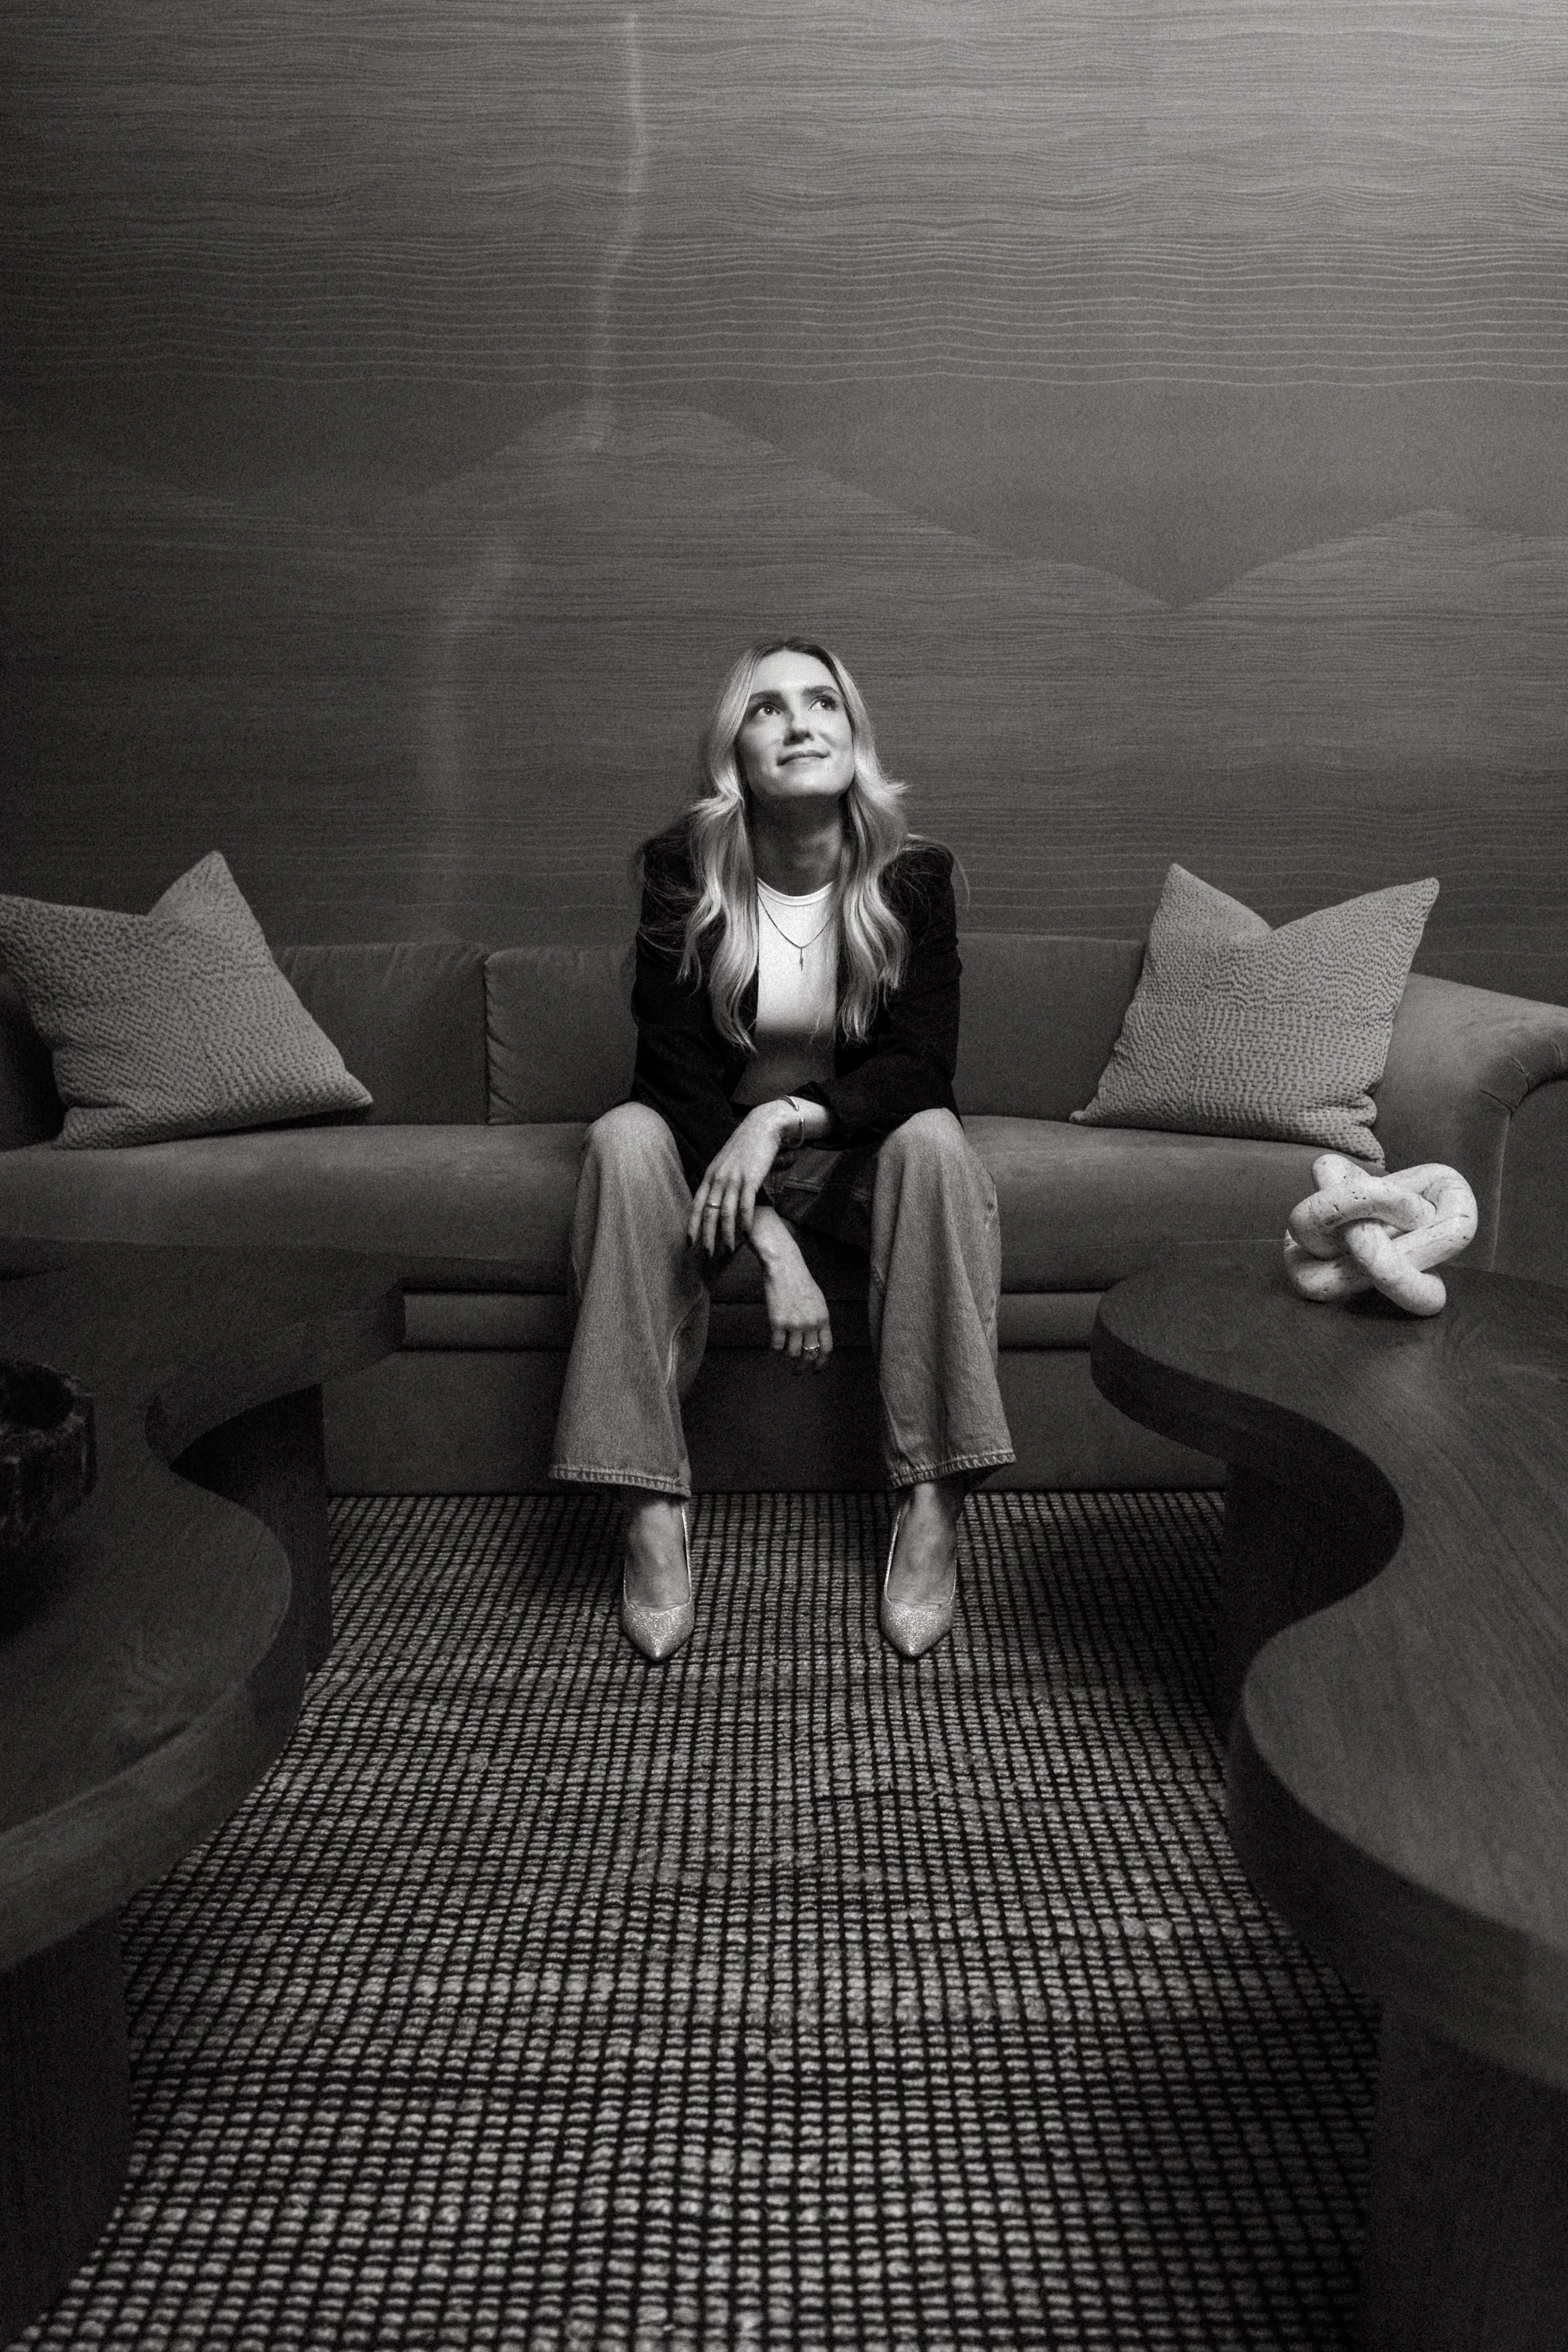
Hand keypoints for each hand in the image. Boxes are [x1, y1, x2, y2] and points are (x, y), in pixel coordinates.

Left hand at [688, 1102, 795, 1256]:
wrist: (763, 1126)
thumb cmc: (745, 1146)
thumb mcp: (725, 1162)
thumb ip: (718, 1180)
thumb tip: (713, 1198)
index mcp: (710, 1174)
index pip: (696, 1205)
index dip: (692, 1226)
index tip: (689, 1244)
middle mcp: (718, 1178)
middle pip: (708, 1213)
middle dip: (707, 1237)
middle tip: (707, 1257)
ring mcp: (734, 1178)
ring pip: (726, 1214)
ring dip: (726, 1235)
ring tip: (727, 1252)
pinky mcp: (751, 1178)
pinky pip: (745, 1206)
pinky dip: (744, 1222)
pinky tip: (746, 1235)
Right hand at [750, 1209, 833, 1372]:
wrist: (784, 1268)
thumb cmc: (800, 1282)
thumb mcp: (817, 1301)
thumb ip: (818, 1320)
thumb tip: (815, 1339)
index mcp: (823, 1318)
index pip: (826, 1348)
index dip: (822, 1362)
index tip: (816, 1369)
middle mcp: (811, 1324)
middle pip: (810, 1355)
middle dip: (804, 1367)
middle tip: (798, 1371)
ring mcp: (794, 1324)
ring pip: (793, 1353)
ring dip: (788, 1355)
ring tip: (785, 1352)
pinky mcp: (777, 1322)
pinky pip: (777, 1345)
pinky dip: (775, 1347)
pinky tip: (774, 1344)